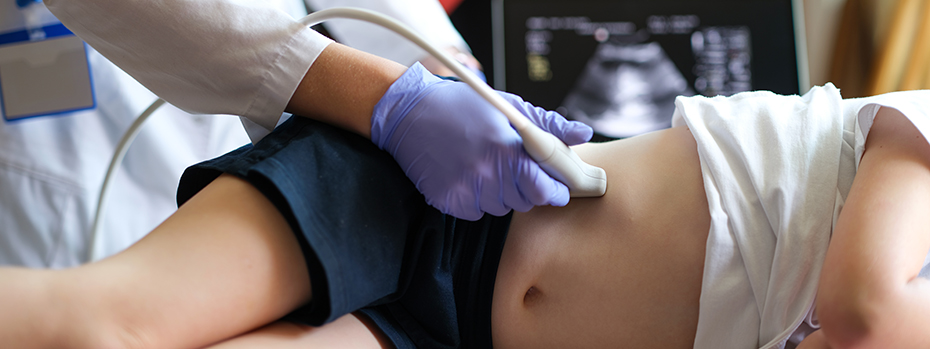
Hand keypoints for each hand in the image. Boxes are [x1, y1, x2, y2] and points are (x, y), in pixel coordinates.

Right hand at [371, 63, 592, 219]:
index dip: (556, 188)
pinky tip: (468, 175)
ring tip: (488, 166)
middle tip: (517, 168)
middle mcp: (486, 174)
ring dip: (503, 193)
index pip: (546, 188)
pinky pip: (477, 212)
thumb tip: (583, 134)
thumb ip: (549, 124)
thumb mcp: (508, 106)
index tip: (557, 184)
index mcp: (507, 150)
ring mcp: (465, 190)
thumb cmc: (462, 105)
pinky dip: (478, 199)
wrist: (409, 112)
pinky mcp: (447, 201)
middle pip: (526, 201)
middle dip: (529, 188)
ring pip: (502, 208)